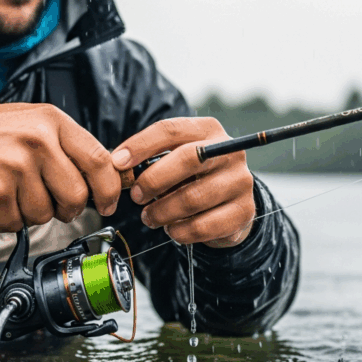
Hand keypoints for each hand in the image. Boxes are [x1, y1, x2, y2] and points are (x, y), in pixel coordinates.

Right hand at [0, 104, 119, 230]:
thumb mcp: (31, 122)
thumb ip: (65, 145)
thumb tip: (100, 176)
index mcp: (51, 121)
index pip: (99, 160)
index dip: (109, 189)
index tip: (108, 203)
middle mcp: (37, 141)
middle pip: (76, 196)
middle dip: (67, 208)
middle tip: (51, 202)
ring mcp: (16, 167)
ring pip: (45, 214)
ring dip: (30, 212)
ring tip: (12, 191)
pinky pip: (16, 224)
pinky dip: (6, 219)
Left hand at [111, 117, 254, 247]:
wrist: (229, 205)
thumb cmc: (192, 178)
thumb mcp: (174, 159)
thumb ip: (151, 158)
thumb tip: (118, 165)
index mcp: (208, 130)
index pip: (171, 129)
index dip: (140, 145)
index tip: (117, 163)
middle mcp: (229, 151)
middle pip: (187, 159)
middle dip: (153, 180)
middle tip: (136, 196)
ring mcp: (240, 181)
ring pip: (193, 198)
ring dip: (163, 211)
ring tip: (150, 217)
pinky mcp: (244, 211)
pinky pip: (204, 226)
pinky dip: (180, 232)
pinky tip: (172, 230)